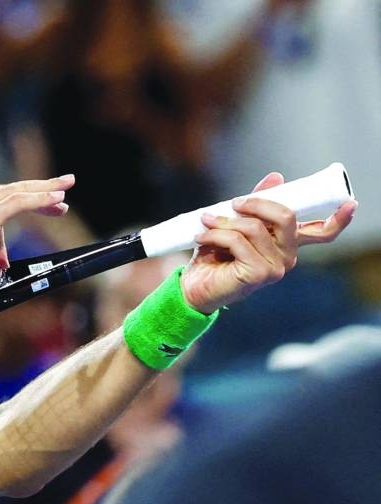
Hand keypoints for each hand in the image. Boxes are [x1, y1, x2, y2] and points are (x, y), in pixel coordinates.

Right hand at [0, 175, 73, 275]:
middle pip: (10, 192)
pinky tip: (58, 199)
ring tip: (64, 195)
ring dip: (46, 194)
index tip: (3, 249)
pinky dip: (42, 199)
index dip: (1, 233)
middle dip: (36, 193)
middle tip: (59, 195)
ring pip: (20, 192)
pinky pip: (23, 201)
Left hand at [180, 172, 355, 313]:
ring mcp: (276, 268)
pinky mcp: (258, 275)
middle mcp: (288, 257)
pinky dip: (216, 235)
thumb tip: (276, 177)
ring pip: (254, 228)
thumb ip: (256, 203)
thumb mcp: (236, 223)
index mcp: (288, 243)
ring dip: (225, 221)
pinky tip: (203, 237)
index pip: (322, 233)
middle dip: (256, 203)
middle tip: (233, 203)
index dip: (338, 219)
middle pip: (286, 217)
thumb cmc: (214, 255)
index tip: (350, 203)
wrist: (193, 285)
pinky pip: (238, 242)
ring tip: (206, 223)